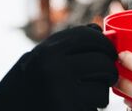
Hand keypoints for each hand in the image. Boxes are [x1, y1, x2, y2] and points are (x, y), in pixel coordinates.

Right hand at [0, 24, 117, 110]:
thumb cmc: (22, 86)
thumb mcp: (38, 58)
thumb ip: (66, 45)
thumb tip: (97, 29)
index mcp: (47, 50)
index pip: (89, 35)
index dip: (104, 43)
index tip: (108, 52)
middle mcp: (54, 67)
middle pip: (101, 61)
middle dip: (109, 69)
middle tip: (106, 76)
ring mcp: (62, 92)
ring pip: (102, 87)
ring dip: (101, 92)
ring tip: (87, 95)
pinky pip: (95, 107)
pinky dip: (92, 108)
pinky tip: (78, 107)